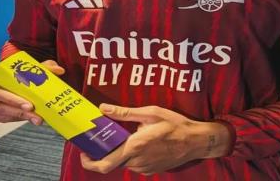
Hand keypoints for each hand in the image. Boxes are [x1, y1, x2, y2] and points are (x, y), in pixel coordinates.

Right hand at [0, 59, 64, 124]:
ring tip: (36, 118)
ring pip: (0, 115)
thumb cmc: (16, 72)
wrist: (7, 79)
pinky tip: (28, 118)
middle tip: (35, 114)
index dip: (13, 99)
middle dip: (18, 111)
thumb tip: (59, 70)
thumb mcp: (28, 67)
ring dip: (19, 117)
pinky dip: (15, 118)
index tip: (30, 104)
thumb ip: (44, 66)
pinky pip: (1, 120)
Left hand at [80, 104, 230, 175]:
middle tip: (100, 140)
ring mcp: (144, 169)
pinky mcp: (150, 171)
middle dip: (104, 152)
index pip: (105, 163)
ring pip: (123, 162)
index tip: (84, 152)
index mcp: (135, 147)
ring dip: (119, 151)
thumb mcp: (150, 112)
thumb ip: (125, 113)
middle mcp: (137, 162)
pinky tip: (138, 141)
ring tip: (124, 135)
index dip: (90, 162)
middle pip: (112, 162)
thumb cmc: (174, 124)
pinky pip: (134, 164)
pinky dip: (130, 154)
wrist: (195, 141)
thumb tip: (103, 108)